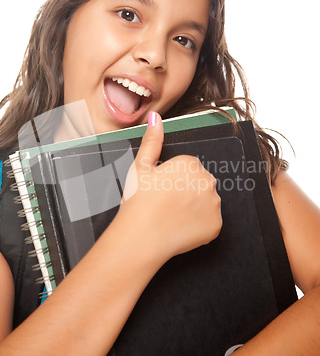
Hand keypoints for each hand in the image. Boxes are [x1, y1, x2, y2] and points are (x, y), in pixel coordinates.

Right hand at [117, 112, 222, 262]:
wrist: (141, 237)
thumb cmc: (138, 202)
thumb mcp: (140, 167)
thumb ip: (152, 140)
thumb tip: (155, 117)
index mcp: (190, 163)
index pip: (189, 169)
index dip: (174, 181)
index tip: (162, 191)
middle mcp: (207, 180)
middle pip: (200, 184)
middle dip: (187, 192)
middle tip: (166, 205)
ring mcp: (214, 203)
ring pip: (207, 203)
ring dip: (195, 209)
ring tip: (173, 217)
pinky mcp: (216, 224)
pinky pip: (211, 222)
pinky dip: (200, 226)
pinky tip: (181, 228)